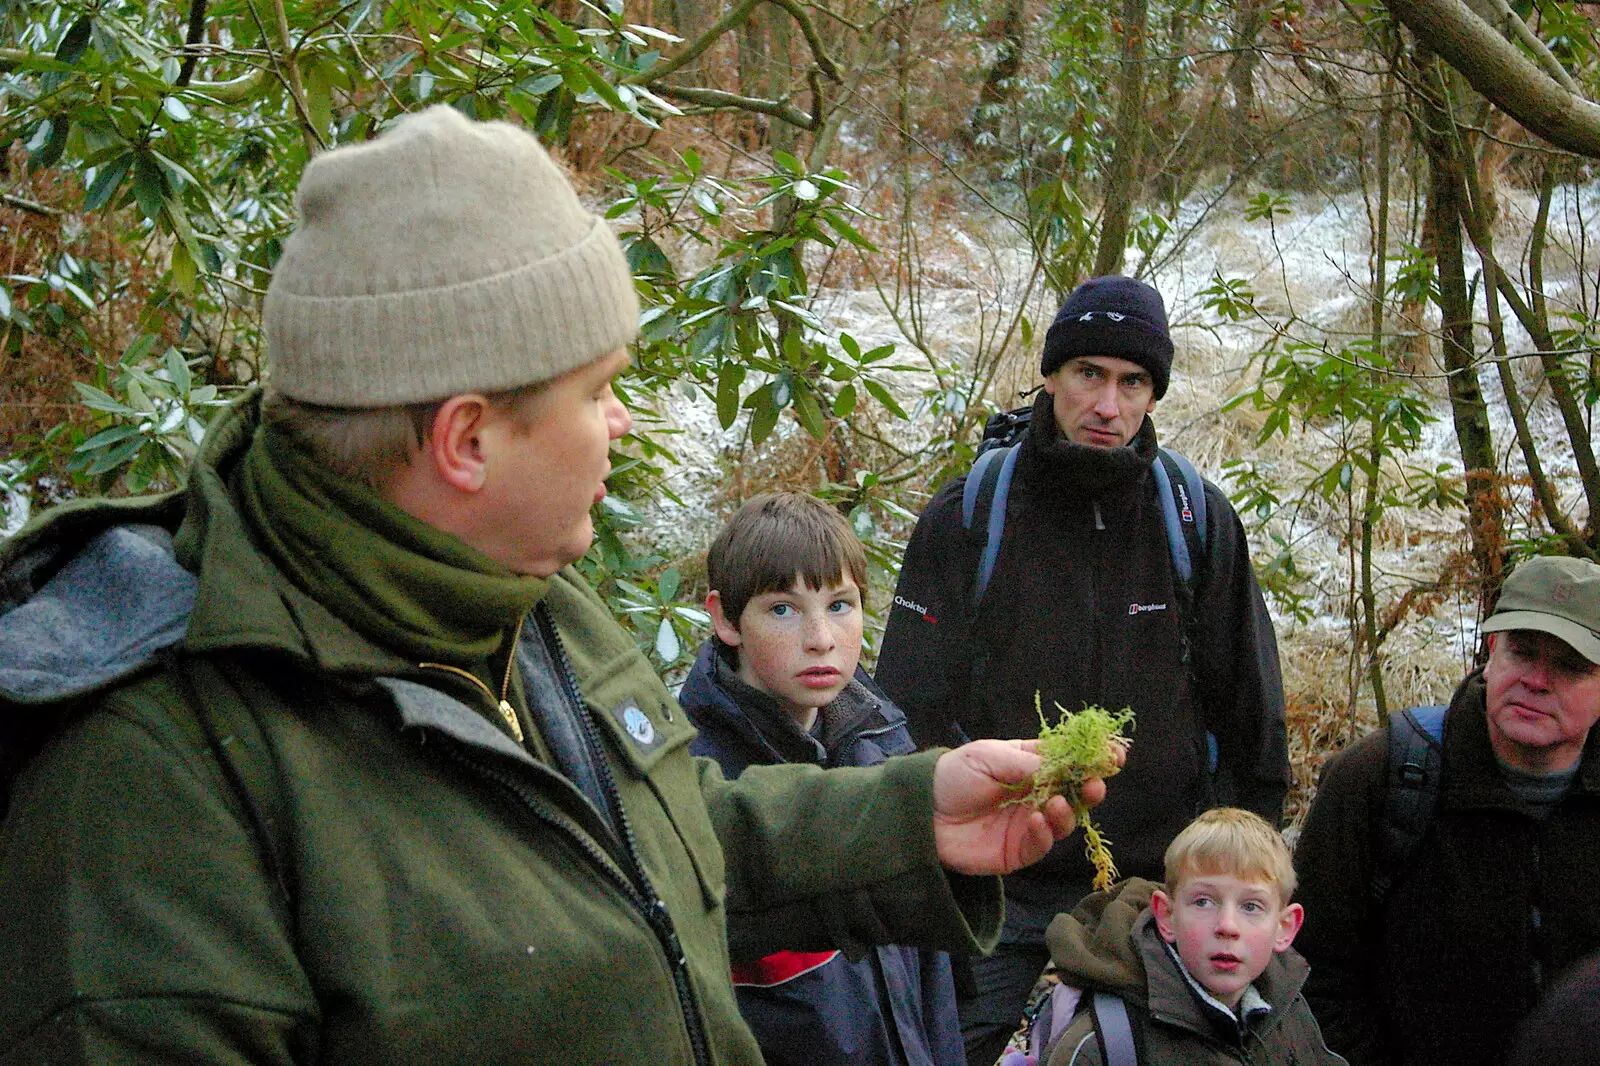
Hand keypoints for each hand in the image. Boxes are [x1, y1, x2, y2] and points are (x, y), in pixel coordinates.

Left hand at [931, 738, 1114, 875]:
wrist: (921, 813)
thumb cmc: (953, 776)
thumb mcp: (989, 757)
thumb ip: (1028, 762)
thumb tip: (1063, 766)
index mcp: (1029, 764)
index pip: (1069, 760)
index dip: (1092, 757)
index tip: (1115, 754)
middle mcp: (1035, 793)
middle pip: (1075, 792)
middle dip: (1090, 786)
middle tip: (1096, 783)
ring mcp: (1028, 823)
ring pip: (1065, 820)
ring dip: (1069, 811)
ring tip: (1058, 804)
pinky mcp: (1018, 850)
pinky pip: (1042, 844)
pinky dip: (1046, 834)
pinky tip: (1037, 822)